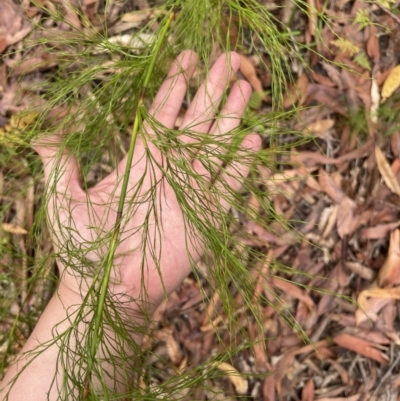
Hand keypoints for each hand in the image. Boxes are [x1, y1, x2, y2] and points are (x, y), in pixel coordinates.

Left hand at [33, 50, 260, 311]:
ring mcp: (189, 191)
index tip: (187, 58)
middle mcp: (168, 169)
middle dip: (211, 88)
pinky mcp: (207, 217)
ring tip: (245, 90)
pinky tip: (252, 141)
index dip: (175, 84)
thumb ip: (59, 167)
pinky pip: (228, 184)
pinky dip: (240, 164)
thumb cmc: (83, 251)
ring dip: (230, 118)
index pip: (162, 113)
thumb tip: (47, 135)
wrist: (111, 293)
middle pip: (195, 120)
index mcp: (139, 160)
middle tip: (229, 59)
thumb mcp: (63, 203)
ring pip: (215, 146)